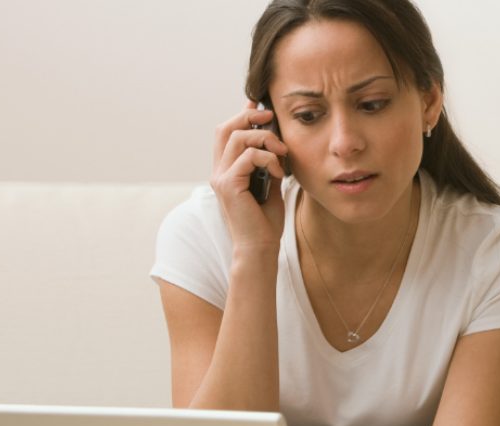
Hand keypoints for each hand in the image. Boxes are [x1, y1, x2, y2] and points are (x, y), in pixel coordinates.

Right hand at [210, 100, 288, 252]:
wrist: (260, 247)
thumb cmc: (266, 220)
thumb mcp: (270, 184)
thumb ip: (269, 163)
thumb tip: (278, 143)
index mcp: (227, 169)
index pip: (227, 133)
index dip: (242, 114)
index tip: (260, 104)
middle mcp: (219, 171)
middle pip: (226, 128)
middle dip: (249, 116)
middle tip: (271, 116)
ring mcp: (220, 177)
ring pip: (237, 137)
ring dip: (264, 138)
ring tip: (281, 151)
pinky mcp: (228, 185)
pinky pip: (247, 156)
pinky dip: (267, 158)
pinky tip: (277, 172)